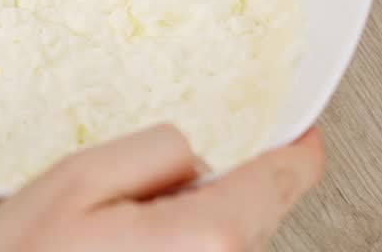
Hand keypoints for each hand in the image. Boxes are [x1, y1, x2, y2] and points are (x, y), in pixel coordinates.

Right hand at [0, 124, 323, 251]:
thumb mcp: (79, 178)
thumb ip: (155, 152)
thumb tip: (195, 157)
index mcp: (206, 238)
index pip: (278, 183)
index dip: (292, 154)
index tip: (303, 140)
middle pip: (249, 219)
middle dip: (209, 198)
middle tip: (126, 209)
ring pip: (221, 250)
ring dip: (187, 237)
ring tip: (105, 248)